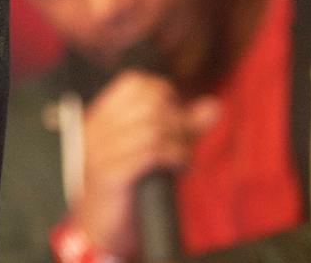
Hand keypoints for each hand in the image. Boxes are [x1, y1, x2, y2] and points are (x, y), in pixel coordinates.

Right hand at [71, 70, 221, 257]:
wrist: (100, 228)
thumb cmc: (130, 188)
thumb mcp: (154, 151)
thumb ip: (182, 127)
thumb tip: (213, 105)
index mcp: (102, 117)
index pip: (134, 82)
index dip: (164, 94)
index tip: (176, 118)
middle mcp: (97, 128)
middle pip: (148, 101)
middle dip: (176, 118)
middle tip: (182, 141)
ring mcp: (100, 150)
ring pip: (152, 125)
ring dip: (179, 141)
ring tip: (180, 157)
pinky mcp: (109, 174)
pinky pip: (149, 151)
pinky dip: (173, 155)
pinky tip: (176, 166)